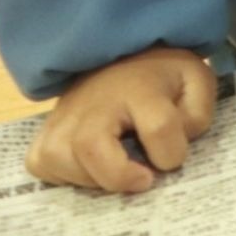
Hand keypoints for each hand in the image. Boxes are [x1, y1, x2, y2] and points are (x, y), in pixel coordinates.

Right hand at [27, 47, 216, 192]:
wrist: (126, 55)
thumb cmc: (164, 77)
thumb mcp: (196, 84)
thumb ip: (195, 117)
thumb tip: (167, 153)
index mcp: (141, 88)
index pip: (158, 126)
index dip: (171, 154)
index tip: (173, 160)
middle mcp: (95, 100)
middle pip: (90, 145)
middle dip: (117, 175)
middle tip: (141, 180)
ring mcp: (64, 114)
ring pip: (56, 157)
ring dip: (89, 178)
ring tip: (114, 172)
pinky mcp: (46, 128)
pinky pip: (39, 161)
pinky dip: (61, 175)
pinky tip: (88, 169)